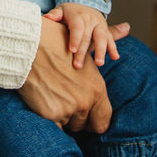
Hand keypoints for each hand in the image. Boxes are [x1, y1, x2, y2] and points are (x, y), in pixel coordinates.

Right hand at [20, 17, 112, 132]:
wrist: (28, 46)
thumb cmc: (56, 42)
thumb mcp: (85, 44)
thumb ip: (110, 39)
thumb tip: (127, 27)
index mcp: (97, 89)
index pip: (103, 121)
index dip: (94, 121)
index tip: (85, 116)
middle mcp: (85, 102)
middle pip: (84, 125)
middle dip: (76, 118)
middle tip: (65, 104)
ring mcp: (67, 110)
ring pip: (68, 126)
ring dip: (62, 117)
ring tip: (53, 98)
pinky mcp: (50, 114)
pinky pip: (54, 129)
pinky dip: (50, 121)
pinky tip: (45, 106)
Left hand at [44, 3, 121, 67]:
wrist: (85, 5)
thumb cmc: (69, 13)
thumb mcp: (61, 11)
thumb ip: (55, 15)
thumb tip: (46, 17)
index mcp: (78, 16)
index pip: (77, 27)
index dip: (75, 38)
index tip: (71, 50)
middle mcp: (90, 20)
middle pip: (88, 36)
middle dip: (83, 51)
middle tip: (77, 65)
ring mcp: (99, 25)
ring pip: (102, 37)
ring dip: (101, 50)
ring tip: (99, 63)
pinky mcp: (106, 31)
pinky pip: (111, 39)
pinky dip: (113, 48)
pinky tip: (115, 57)